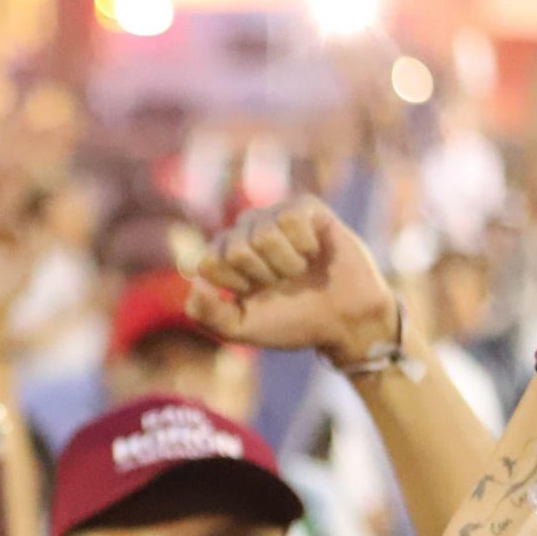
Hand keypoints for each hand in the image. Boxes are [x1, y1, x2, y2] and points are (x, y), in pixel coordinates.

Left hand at [185, 195, 396, 369]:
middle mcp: (246, 231)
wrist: (344, 321)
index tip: (254, 295)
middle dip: (263, 277)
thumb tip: (192, 287)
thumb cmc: (293, 322)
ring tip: (300, 270)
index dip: (234, 285)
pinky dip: (306, 245)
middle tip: (284, 284)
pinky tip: (315, 252)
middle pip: (235, 249)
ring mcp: (274, 216)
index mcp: (225, 256)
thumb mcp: (243, 328)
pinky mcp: (305, 207)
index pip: (206, 261)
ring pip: (264, 233)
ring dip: (286, 264)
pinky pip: (291, 217)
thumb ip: (208, 315)